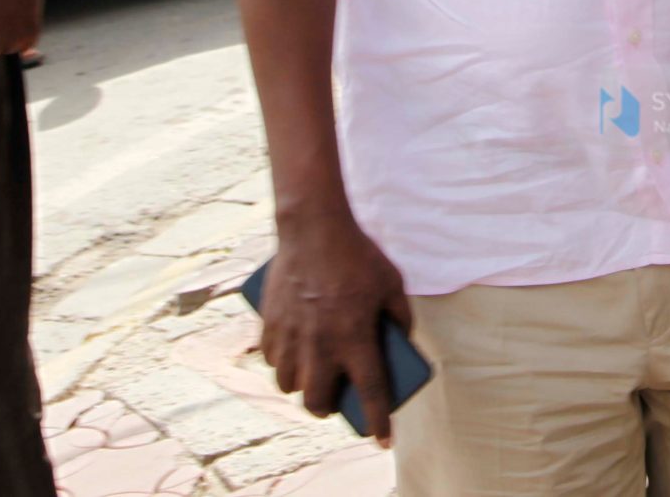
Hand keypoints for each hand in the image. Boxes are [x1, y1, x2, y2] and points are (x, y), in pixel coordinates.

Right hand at [260, 212, 412, 444]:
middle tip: (335, 399)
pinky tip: (291, 353)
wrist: (314, 229)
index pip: (370, 393)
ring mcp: (292, 337)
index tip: (382, 441)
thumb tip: (399, 340)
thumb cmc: (358, 256)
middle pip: (316, 401)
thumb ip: (399, 316)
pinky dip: (280, 363)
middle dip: (326, 408)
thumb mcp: (392, 284)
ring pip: (288, 385)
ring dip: (301, 385)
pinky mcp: (270, 325)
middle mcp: (321, 345)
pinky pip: (270, 360)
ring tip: (312, 375)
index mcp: (356, 338)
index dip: (377, 420)